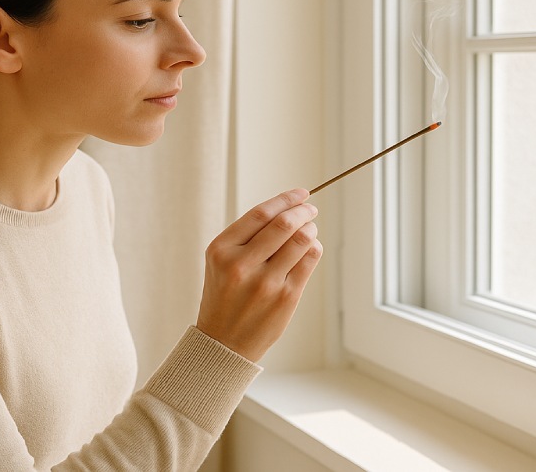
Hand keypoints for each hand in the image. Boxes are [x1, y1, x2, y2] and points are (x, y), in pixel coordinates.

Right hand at [195, 188, 322, 361]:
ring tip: (310, 229)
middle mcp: (241, 265)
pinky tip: (310, 249)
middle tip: (310, 208)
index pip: (261, 214)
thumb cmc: (225, 296)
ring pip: (301, 240)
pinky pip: (308, 261)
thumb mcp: (222, 262)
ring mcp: (265, 282)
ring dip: (311, 229)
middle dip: (303, 210)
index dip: (285, 199)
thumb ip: (248, 237)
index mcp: (221, 250)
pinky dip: (314, 249)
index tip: (301, 193)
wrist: (223, 342)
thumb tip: (289, 210)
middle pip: (284, 224)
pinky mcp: (285, 297)